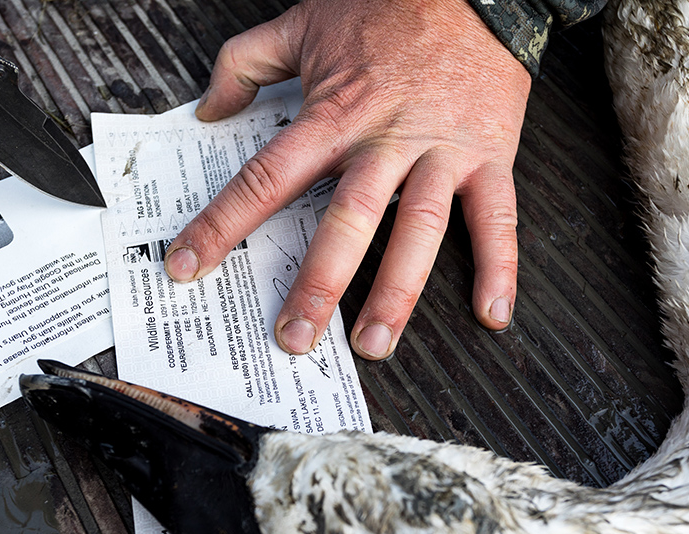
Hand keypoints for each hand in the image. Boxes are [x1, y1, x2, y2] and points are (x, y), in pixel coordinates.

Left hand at [164, 0, 530, 359]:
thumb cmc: (388, 5)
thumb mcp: (304, 22)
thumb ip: (246, 63)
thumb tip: (207, 109)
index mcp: (334, 115)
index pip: (267, 178)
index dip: (222, 225)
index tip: (189, 266)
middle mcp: (385, 140)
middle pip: (346, 220)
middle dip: (318, 284)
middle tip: (294, 337)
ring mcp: (440, 151)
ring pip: (417, 230)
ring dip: (396, 293)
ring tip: (374, 344)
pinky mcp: (490, 154)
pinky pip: (498, 217)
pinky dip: (500, 265)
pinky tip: (492, 312)